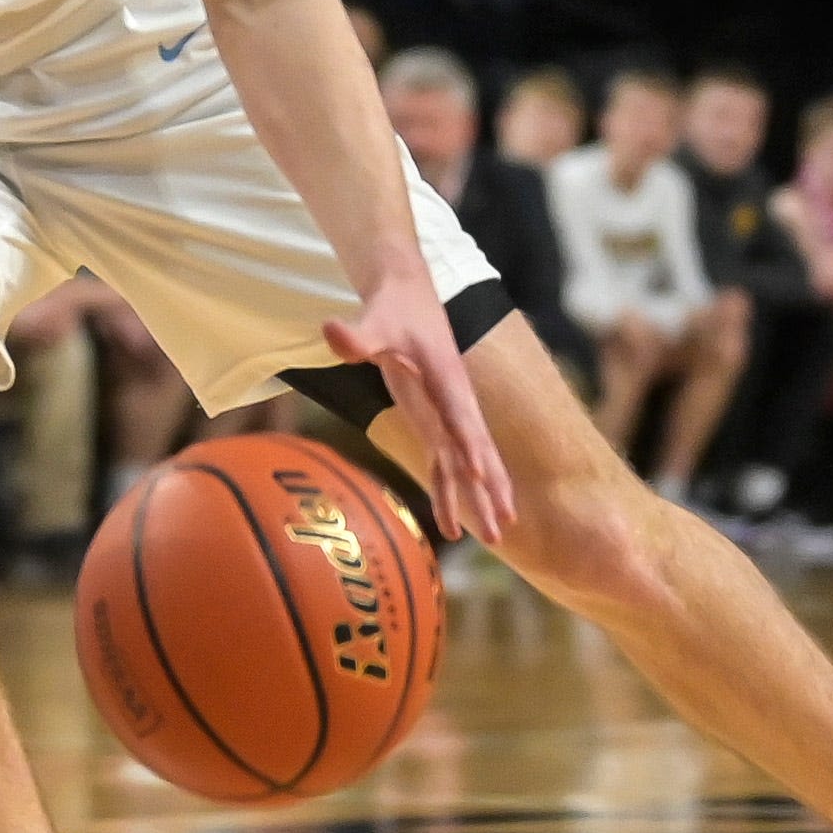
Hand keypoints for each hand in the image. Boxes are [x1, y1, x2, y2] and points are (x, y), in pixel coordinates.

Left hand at [321, 269, 514, 544]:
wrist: (406, 292)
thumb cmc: (392, 307)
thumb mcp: (373, 320)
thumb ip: (356, 335)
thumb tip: (331, 331)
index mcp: (447, 379)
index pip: (460, 417)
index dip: (469, 445)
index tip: (478, 475)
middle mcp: (455, 401)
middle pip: (476, 451)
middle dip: (490, 489)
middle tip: (502, 526)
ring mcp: (448, 414)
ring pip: (470, 464)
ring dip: (482, 499)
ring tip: (497, 539)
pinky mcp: (435, 420)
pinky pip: (447, 464)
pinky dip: (452, 493)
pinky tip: (454, 526)